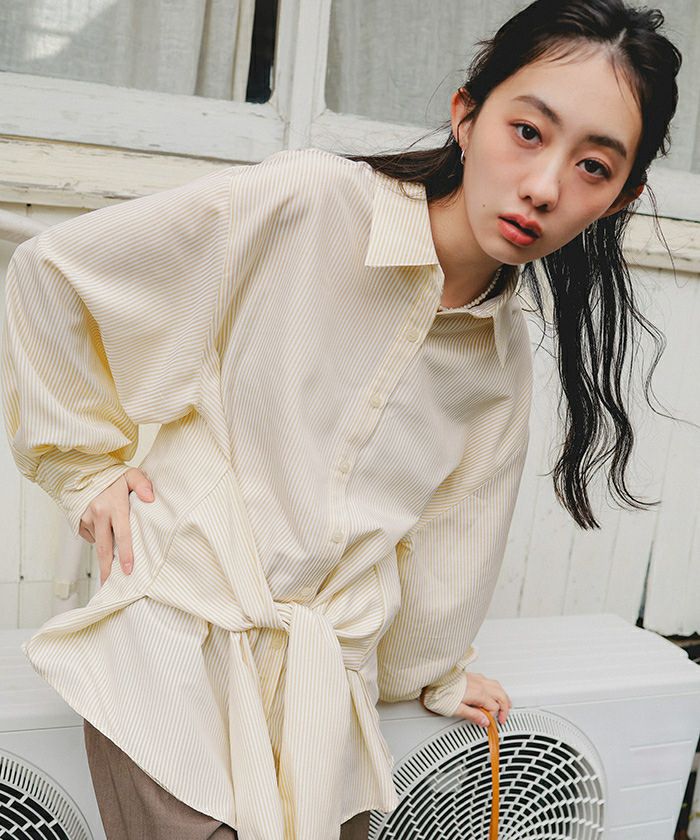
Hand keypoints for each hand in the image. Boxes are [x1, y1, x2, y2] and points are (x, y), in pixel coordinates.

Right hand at [78, 467, 154, 584]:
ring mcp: (86, 519)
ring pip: (99, 542)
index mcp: (114, 505)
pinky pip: (91, 536)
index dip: (125, 554)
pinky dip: (99, 538)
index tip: (128, 570)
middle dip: (108, 569)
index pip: (122, 534)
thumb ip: (143, 484)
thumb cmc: (113, 476)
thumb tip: (151, 498)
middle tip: (111, 586)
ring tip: (114, 558)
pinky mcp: (78, 522)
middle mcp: (98, 513)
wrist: (85, 472)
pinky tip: (105, 531)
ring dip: (106, 552)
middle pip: (104, 548)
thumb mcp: (131, 475)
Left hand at [424, 671, 511, 727]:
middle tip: (503, 718)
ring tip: (505, 705)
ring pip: (497, 686)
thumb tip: (486, 722)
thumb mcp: (456, 709)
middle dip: (505, 708)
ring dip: (503, 696)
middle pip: (500, 695)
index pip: (494, 707)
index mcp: (478, 693)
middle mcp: (479, 683)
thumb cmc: (440, 693)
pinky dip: (496, 689)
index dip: (494, 718)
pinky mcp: (472, 675)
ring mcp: (476, 678)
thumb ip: (473, 715)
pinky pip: (490, 681)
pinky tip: (493, 692)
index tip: (491, 725)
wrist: (431, 679)